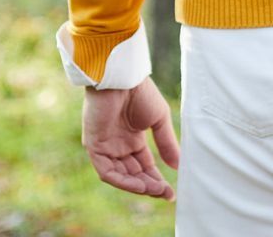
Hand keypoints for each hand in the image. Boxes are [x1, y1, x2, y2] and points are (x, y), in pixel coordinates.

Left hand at [81, 78, 179, 200]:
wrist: (122, 79)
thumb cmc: (140, 93)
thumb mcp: (159, 120)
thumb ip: (166, 144)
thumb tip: (178, 166)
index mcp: (132, 138)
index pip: (144, 166)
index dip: (156, 180)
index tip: (170, 192)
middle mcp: (118, 145)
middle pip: (133, 174)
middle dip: (149, 186)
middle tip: (165, 193)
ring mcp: (105, 147)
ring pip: (120, 176)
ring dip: (137, 186)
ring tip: (154, 190)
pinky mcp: (94, 146)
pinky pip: (106, 171)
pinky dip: (122, 181)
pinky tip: (139, 184)